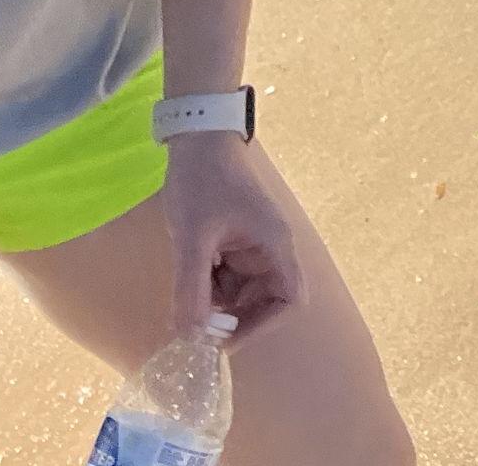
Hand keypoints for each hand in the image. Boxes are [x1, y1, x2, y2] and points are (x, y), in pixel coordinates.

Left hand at [160, 134, 305, 341]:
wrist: (197, 138)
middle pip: (263, 301)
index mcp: (274, 244)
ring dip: (215, 300)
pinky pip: (226, 277)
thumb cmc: (203, 181)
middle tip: (196, 324)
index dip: (264, 325)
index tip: (228, 338)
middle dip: (232, 315)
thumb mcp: (193, 237)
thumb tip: (189, 338)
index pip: (290, 299)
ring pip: (240, 292)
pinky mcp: (235, 243)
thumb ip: (191, 288)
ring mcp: (252, 246)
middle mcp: (270, 249)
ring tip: (187, 285)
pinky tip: (189, 267)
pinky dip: (207, 283)